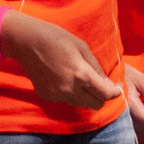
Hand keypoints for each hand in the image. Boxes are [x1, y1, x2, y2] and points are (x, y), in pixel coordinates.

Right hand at [1, 13, 118, 108]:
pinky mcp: (46, 96)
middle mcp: (70, 89)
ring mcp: (57, 95)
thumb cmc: (57, 38)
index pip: (106, 94)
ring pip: (81, 104)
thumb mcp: (82, 47)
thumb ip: (96, 68)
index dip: (115, 92)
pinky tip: (64, 79)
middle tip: (102, 85)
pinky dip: (70, 93)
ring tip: (82, 81)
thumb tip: (107, 83)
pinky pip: (65, 100)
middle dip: (102, 96)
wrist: (26, 42)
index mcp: (81, 75)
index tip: (117, 88)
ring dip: (86, 96)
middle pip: (96, 105)